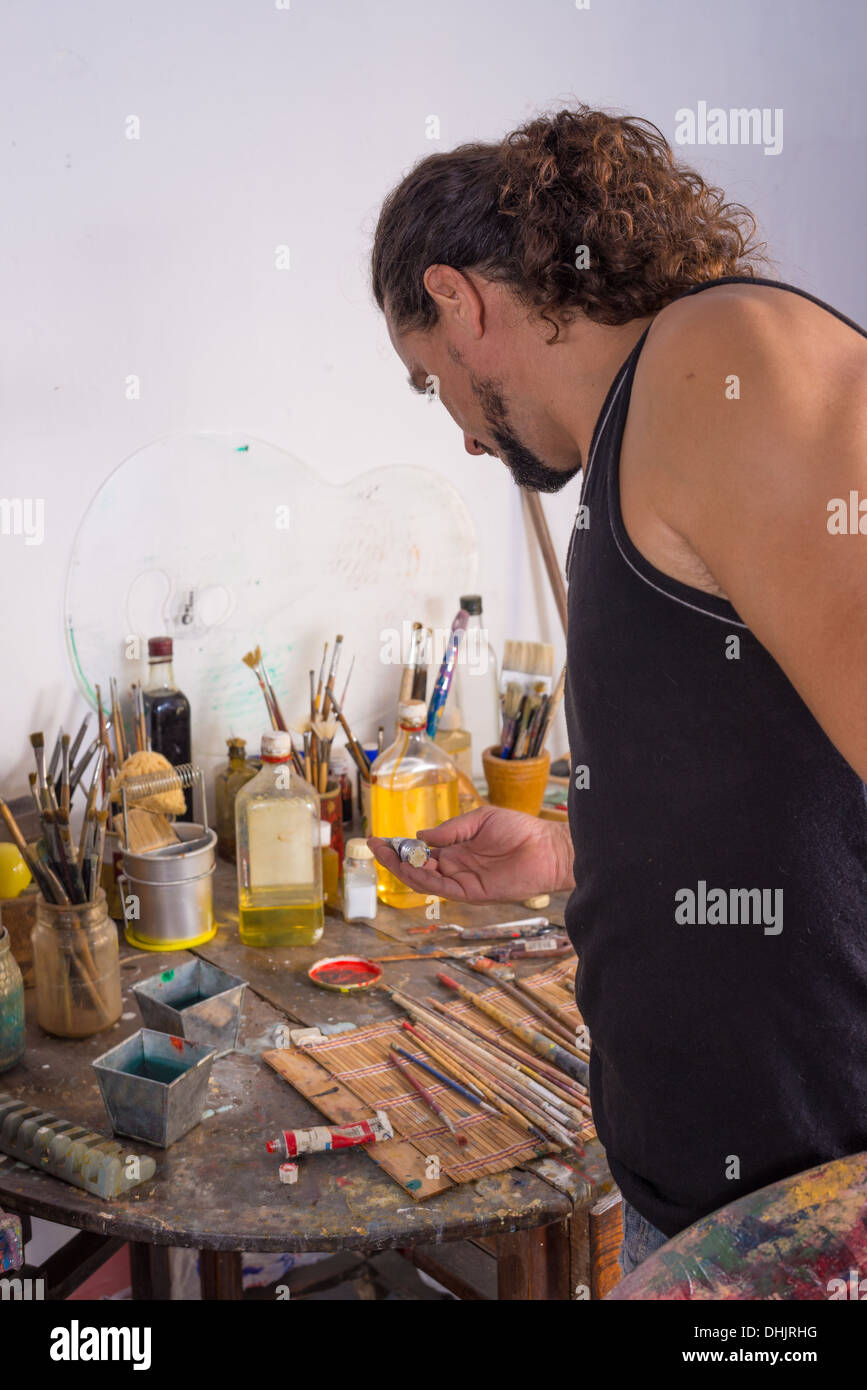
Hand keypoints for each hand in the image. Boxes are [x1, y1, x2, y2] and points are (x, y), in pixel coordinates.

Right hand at [368, 805, 573, 903]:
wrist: (547, 847)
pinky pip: (443, 889)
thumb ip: (451, 829)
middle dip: (394, 858)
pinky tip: (411, 867)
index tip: (380, 838)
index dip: (400, 847)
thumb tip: (421, 835)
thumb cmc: (520, 830)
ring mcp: (463, 882)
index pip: (421, 851)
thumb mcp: (480, 820)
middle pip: (417, 868)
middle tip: (374, 846)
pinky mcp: (473, 893)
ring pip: (425, 881)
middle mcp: (456, 868)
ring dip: (404, 870)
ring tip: (387, 856)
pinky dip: (425, 880)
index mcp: (457, 850)